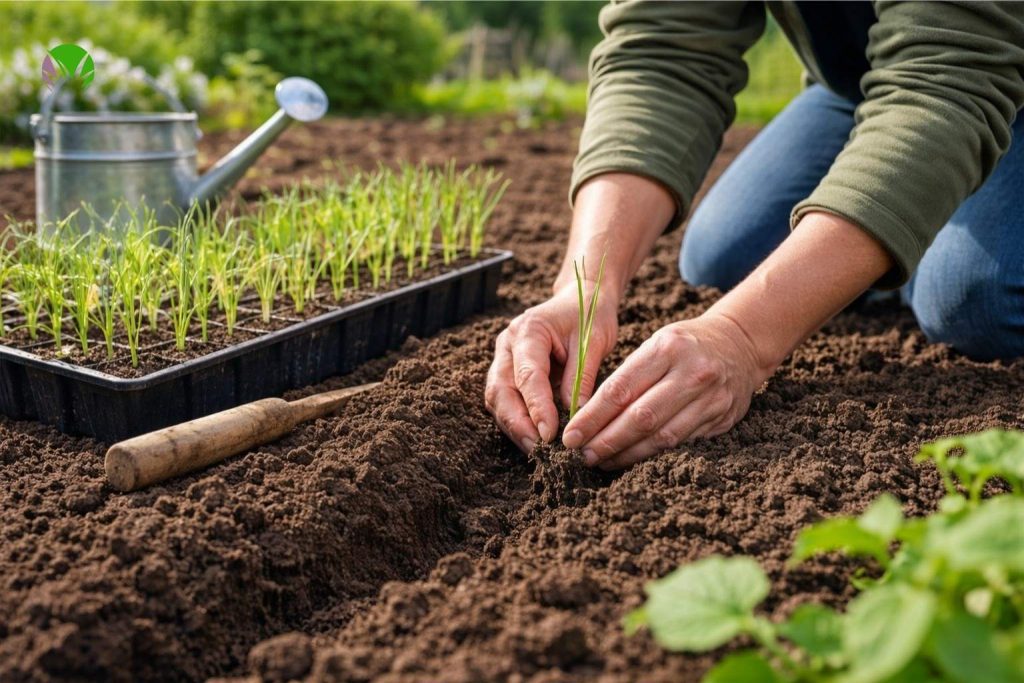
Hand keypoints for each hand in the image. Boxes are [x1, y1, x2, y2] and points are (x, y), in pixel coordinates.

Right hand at [485, 282, 618, 451]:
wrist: (581, 299)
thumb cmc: (590, 315)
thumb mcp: (594, 342)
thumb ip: (582, 378)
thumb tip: (575, 418)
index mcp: (528, 330)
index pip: (528, 375)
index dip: (537, 407)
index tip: (550, 434)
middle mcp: (507, 344)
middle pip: (501, 391)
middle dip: (518, 424)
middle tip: (539, 449)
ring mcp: (503, 359)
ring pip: (497, 400)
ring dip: (514, 427)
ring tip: (536, 451)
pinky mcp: (508, 373)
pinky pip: (505, 401)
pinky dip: (517, 422)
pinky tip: (534, 439)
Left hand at [561, 312, 771, 469]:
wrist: (740, 343)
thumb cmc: (685, 345)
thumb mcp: (657, 344)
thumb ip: (628, 376)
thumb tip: (588, 416)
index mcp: (667, 348)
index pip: (621, 389)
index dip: (592, 417)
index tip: (570, 435)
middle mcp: (691, 373)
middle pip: (640, 417)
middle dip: (606, 441)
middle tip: (582, 455)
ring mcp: (710, 398)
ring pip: (662, 437)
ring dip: (627, 454)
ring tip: (602, 461)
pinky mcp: (721, 418)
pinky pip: (682, 443)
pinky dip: (653, 455)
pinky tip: (632, 459)